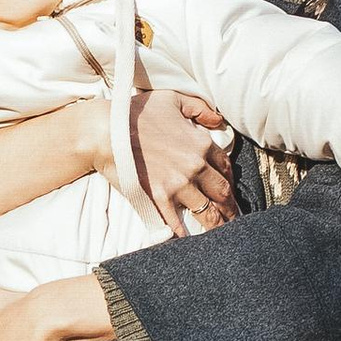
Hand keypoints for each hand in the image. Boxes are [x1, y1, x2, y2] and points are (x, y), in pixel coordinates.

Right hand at [131, 87, 232, 235]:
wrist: (107, 130)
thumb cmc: (137, 112)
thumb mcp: (173, 99)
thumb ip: (200, 108)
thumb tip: (218, 120)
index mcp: (201, 143)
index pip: (225, 167)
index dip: (229, 180)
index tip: (229, 190)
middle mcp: (195, 166)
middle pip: (222, 192)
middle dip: (230, 207)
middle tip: (233, 218)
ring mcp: (178, 184)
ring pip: (207, 211)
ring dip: (216, 224)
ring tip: (220, 234)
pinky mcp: (159, 198)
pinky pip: (177, 221)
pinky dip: (184, 234)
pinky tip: (189, 241)